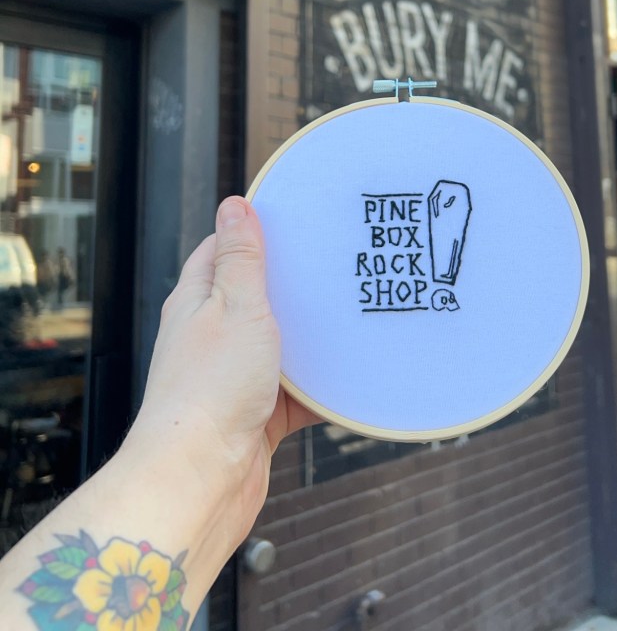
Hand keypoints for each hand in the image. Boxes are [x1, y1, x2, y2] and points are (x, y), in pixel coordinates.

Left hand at [125, 197, 316, 549]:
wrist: (202, 480)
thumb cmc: (210, 392)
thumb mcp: (236, 307)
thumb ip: (240, 258)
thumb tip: (234, 205)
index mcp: (197, 302)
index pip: (221, 252)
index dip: (253, 233)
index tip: (292, 219)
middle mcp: (211, 336)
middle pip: (256, 298)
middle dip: (293, 285)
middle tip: (334, 265)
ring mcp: (233, 376)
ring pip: (279, 345)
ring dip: (310, 338)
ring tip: (350, 316)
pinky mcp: (255, 414)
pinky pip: (295, 392)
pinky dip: (320, 386)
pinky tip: (350, 378)